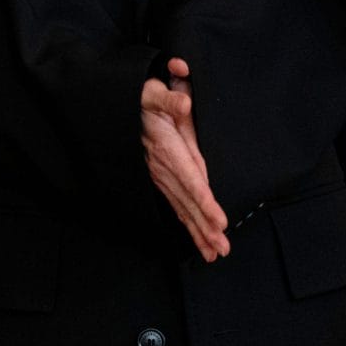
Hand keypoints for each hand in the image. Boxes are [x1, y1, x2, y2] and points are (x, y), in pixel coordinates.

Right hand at [140, 57, 228, 262]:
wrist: (123, 108)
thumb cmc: (144, 99)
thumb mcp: (154, 93)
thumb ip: (169, 98)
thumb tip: (185, 103)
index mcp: (167, 148)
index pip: (190, 179)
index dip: (205, 202)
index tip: (219, 221)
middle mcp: (163, 168)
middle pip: (188, 202)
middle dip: (204, 227)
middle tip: (221, 249)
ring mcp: (160, 177)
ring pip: (182, 208)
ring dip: (198, 232)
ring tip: (213, 253)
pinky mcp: (161, 180)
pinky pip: (176, 205)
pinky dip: (188, 224)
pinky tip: (199, 240)